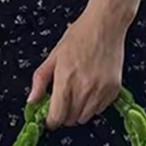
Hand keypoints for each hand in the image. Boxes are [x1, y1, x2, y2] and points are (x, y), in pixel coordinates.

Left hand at [26, 4, 128, 129]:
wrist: (105, 24)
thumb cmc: (80, 35)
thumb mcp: (53, 55)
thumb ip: (40, 80)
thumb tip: (32, 100)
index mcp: (65, 80)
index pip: (56, 117)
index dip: (50, 120)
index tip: (49, 117)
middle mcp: (84, 88)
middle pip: (70, 120)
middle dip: (63, 114)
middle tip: (62, 101)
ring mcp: (100, 90)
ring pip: (85, 117)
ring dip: (78, 111)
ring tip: (77, 93)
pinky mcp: (113, 90)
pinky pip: (100, 110)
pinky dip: (93, 105)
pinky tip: (90, 89)